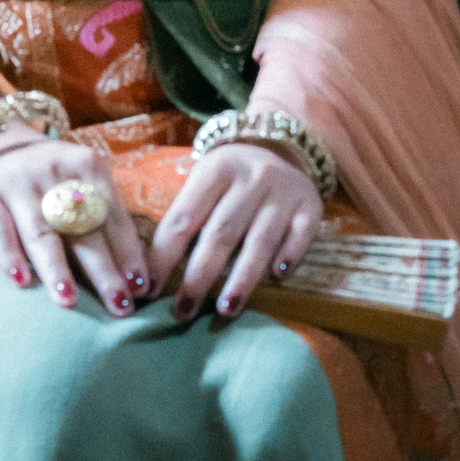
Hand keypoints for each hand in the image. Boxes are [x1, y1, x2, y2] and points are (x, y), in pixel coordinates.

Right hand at [0, 131, 148, 316]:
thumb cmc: (51, 176)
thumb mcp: (80, 179)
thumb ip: (101, 214)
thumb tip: (131, 272)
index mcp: (87, 166)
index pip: (112, 216)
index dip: (128, 252)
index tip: (140, 287)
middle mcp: (55, 172)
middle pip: (82, 228)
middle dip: (103, 270)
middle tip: (119, 306)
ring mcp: (19, 183)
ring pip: (41, 232)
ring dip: (56, 268)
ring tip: (69, 300)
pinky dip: (9, 256)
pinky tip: (21, 281)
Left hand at [147, 144, 321, 321]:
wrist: (279, 149)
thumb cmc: (230, 179)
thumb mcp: (204, 184)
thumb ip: (186, 220)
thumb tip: (154, 277)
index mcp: (216, 168)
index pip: (184, 218)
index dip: (164, 257)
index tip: (149, 291)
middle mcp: (252, 176)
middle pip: (221, 233)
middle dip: (199, 277)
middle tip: (182, 311)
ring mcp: (284, 190)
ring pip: (259, 241)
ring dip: (241, 279)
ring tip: (225, 310)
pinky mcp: (311, 205)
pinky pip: (299, 236)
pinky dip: (288, 258)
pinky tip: (276, 278)